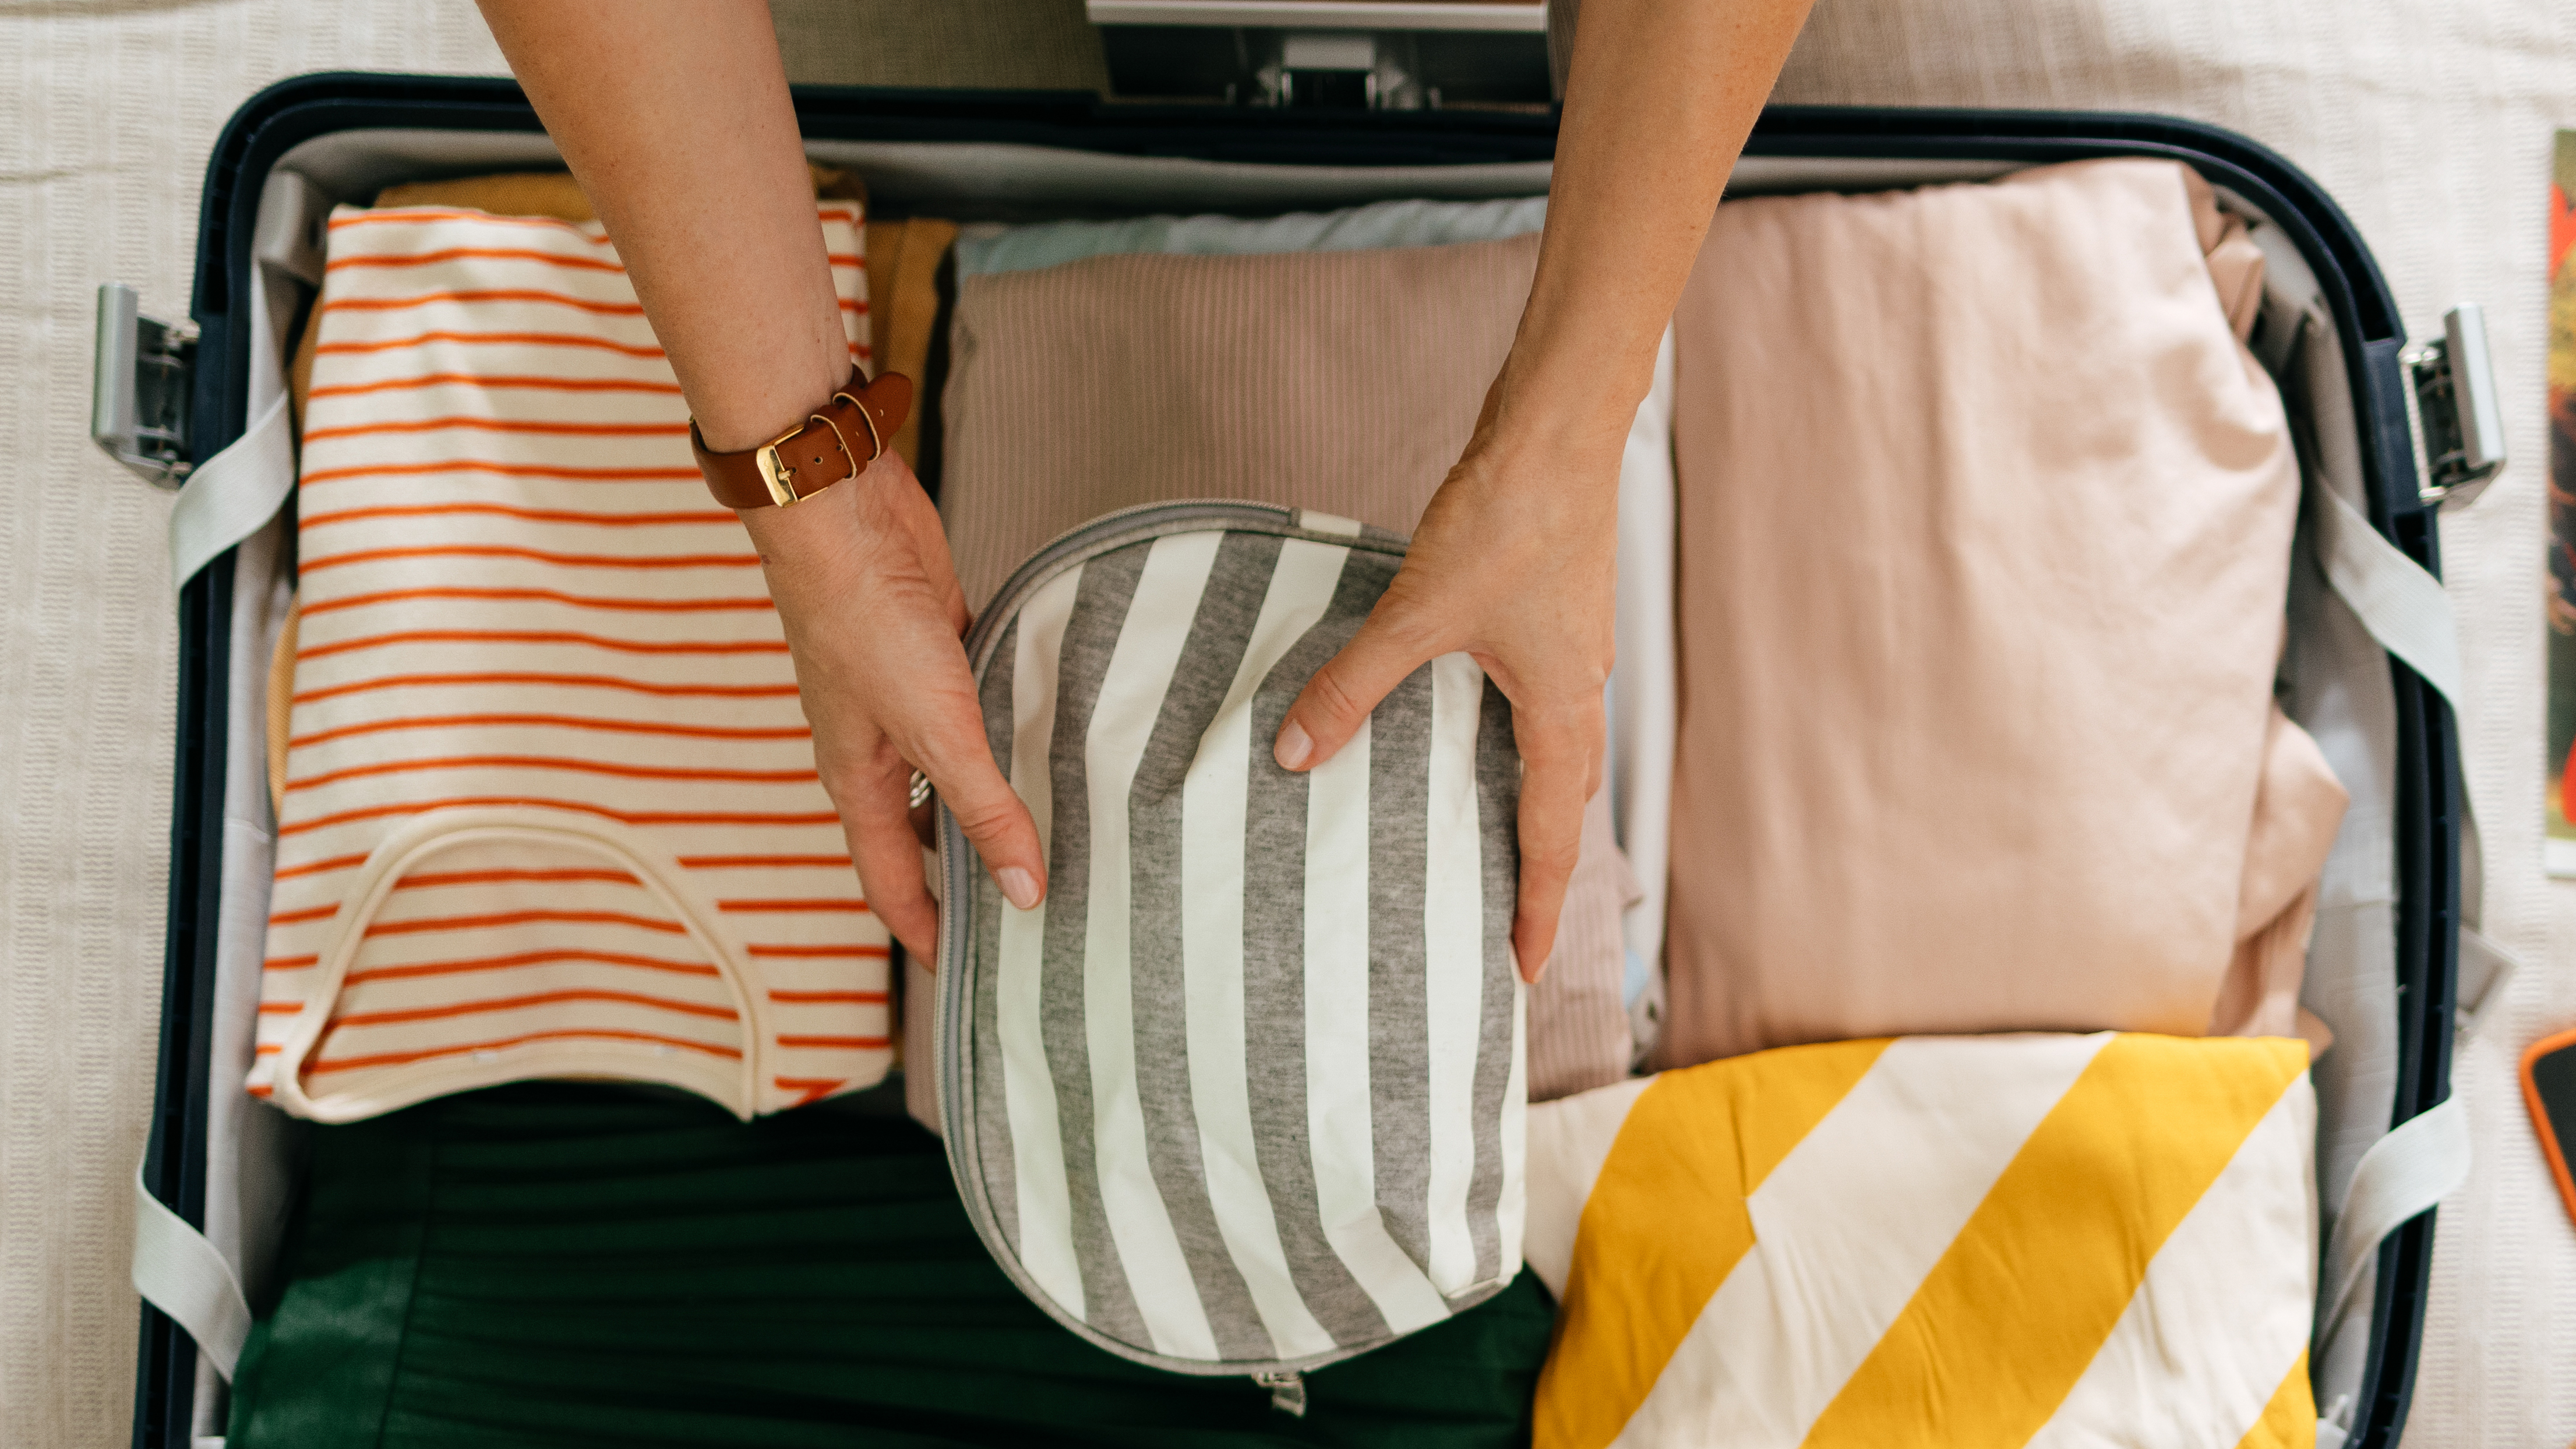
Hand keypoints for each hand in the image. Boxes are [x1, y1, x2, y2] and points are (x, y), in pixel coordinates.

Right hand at [741, 452, 1044, 962]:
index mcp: (858, 784)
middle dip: (968, 875)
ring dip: (995, 799)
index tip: (974, 975)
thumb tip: (1022, 892)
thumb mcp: (934, 730)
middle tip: (1033, 908)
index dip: (929, 934)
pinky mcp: (938, 652)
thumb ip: (982, 808)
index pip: (891, 886)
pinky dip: (1011, 731)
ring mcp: (906, 700)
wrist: (842, 515)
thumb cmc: (862, 621)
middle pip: (923, 836)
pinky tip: (1057, 739)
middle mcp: (878, 751)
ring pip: (954, 772)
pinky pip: (978, 711)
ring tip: (1062, 829)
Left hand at [1273, 420, 1617, 981]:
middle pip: (1565, 807)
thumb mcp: (1418, 612)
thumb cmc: (1509, 519)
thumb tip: (1297, 751)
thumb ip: (1354, 684)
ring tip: (1486, 843)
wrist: (1559, 433)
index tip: (1523, 969)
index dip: (1538, 908)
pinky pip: (1540, 706)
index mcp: (1563, 711)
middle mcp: (1581, 693)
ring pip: (1556, 755)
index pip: (1553, 837)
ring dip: (1528, 804)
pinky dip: (1512, 742)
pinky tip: (1466, 732)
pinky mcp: (1556, 615)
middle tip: (1508, 924)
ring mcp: (1574, 654)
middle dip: (1539, 870)